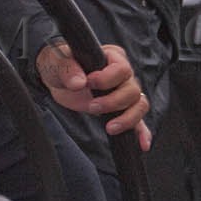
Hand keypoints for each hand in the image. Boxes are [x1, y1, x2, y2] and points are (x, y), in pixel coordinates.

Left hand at [35, 40, 152, 150]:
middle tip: (92, 107)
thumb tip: (79, 82)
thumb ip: (68, 69)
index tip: (88, 83)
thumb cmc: (60, 64)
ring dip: (127, 119)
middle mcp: (123, 74)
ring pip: (139, 105)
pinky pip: (138, 120)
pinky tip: (142, 143)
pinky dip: (141, 132)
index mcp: (112, 56)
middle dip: (113, 102)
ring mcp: (124, 92)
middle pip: (132, 90)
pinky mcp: (120, 109)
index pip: (121, 68)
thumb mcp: (58, 63)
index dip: (107, 79)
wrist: (58, 80)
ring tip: (110, 128)